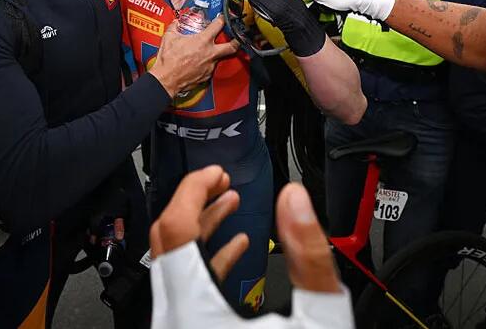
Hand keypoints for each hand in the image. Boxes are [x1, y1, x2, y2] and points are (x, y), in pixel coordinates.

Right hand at [148, 18, 238, 97]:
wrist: (166, 79)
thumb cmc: (168, 60)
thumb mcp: (168, 37)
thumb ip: (174, 27)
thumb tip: (175, 23)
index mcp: (202, 41)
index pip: (218, 26)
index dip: (221, 20)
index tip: (222, 18)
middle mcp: (210, 53)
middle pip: (231, 46)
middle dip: (236, 41)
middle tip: (236, 39)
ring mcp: (209, 66)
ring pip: (219, 58)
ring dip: (215, 54)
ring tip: (209, 53)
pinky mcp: (206, 76)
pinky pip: (210, 68)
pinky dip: (206, 64)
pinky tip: (199, 63)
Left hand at [149, 167, 351, 328]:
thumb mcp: (318, 322)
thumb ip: (309, 256)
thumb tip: (296, 202)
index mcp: (195, 314)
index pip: (173, 230)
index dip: (192, 190)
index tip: (214, 171)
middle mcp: (175, 325)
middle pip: (167, 247)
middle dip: (196, 204)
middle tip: (222, 180)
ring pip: (174, 272)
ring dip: (202, 233)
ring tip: (231, 204)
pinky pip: (185, 296)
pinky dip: (207, 266)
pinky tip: (236, 251)